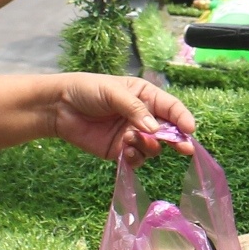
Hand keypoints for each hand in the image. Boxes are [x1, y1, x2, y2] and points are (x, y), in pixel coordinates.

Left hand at [53, 75, 195, 163]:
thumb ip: (134, 109)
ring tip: (131, 140)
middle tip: (184, 148)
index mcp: (146, 96)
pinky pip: (136, 159)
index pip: (171, 108)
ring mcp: (132, 135)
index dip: (182, 118)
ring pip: (153, 147)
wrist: (58, 107)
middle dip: (176, 139)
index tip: (189, 129)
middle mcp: (143, 117)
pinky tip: (127, 152)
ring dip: (148, 146)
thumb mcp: (113, 92)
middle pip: (168, 131)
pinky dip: (136, 158)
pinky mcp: (119, 150)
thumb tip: (154, 129)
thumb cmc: (86, 90)